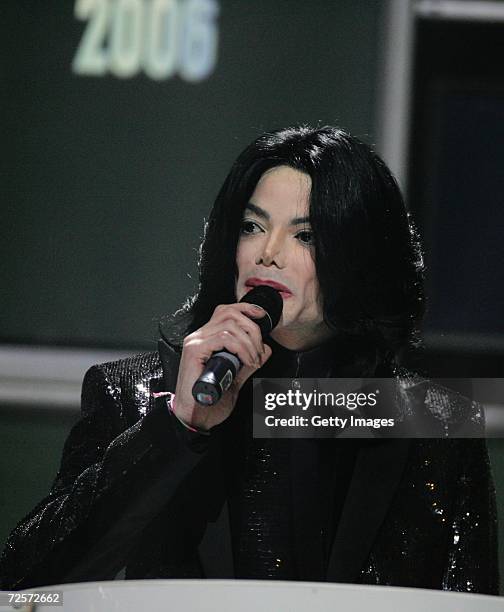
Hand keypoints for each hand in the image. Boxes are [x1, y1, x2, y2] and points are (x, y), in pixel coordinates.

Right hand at [173, 303, 272, 430]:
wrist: (195, 418)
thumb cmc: (210, 400)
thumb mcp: (235, 378)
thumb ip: (248, 363)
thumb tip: (266, 350)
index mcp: (206, 339)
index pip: (225, 311)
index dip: (246, 309)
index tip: (262, 317)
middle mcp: (198, 336)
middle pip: (229, 313)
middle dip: (252, 329)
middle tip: (259, 351)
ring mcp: (195, 342)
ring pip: (229, 325)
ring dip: (249, 342)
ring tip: (254, 360)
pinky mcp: (194, 351)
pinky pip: (223, 338)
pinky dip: (241, 348)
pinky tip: (246, 361)